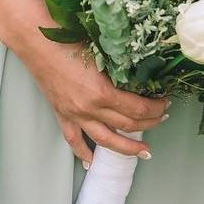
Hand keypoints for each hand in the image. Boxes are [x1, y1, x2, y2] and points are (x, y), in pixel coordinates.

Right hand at [19, 36, 168, 165]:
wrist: (37, 41)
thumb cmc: (72, 40)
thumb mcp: (104, 54)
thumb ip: (121, 70)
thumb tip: (143, 77)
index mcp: (102, 92)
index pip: (138, 109)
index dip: (156, 109)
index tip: (165, 103)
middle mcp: (89, 108)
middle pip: (127, 125)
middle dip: (149, 124)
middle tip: (162, 119)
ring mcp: (74, 114)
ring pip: (105, 140)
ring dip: (126, 148)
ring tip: (142, 153)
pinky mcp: (61, 114)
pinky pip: (73, 140)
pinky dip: (83, 153)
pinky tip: (92, 162)